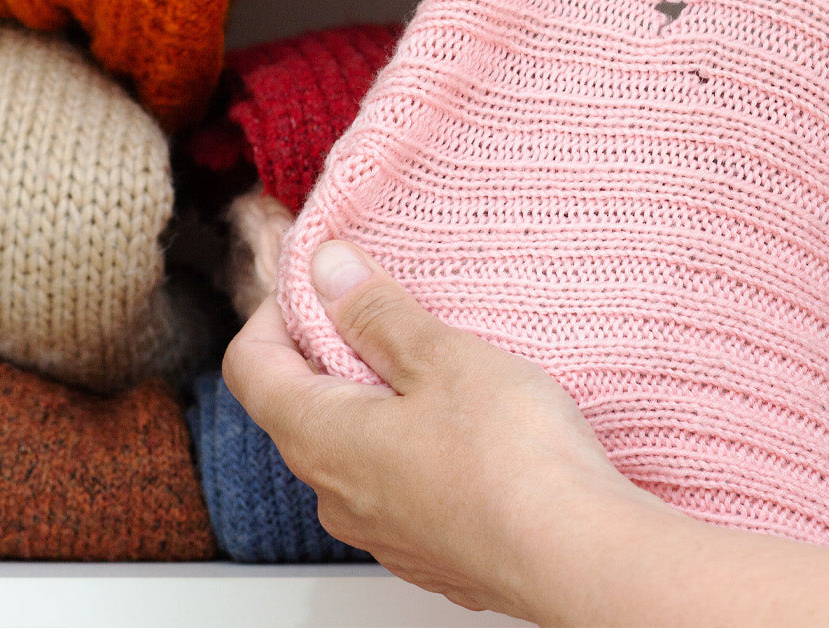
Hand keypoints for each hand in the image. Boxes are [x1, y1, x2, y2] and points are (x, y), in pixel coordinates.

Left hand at [221, 240, 658, 622]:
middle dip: (334, 350)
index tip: (321, 282)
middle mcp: (336, 495)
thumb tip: (326, 271)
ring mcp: (381, 531)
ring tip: (440, 368)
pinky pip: (399, 484)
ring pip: (354, 448)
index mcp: (321, 438)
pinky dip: (415, 446)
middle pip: (301, 405)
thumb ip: (374, 310)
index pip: (250, 366)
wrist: (578, 556)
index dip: (276, 312)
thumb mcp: (440, 355)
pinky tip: (470, 429)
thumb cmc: (512, 461)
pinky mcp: (427, 550)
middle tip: (388, 312)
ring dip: (380, 400)